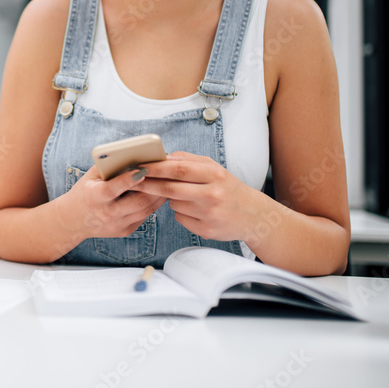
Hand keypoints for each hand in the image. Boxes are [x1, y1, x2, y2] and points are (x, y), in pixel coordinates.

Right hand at [54, 164, 165, 241]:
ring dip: (159, 196)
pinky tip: (160, 194)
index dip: (129, 179)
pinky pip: (144, 216)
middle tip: (167, 174)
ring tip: (168, 182)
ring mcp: (117, 225)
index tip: (143, 168)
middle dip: (154, 187)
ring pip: (145, 210)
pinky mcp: (124, 231)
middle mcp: (106, 214)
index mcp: (94, 197)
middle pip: (137, 201)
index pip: (113, 189)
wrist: (74, 221)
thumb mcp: (90, 177)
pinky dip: (153, 204)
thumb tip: (131, 154)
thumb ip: (107, 166)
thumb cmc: (84, 192)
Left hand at [132, 151, 264, 241]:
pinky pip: (180, 218)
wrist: (253, 215)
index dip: (156, 168)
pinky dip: (181, 212)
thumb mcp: (214, 168)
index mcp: (215, 175)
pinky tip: (194, 210)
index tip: (140, 165)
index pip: (178, 169)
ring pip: (174, 204)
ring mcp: (209, 214)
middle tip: (136, 180)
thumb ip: (188, 160)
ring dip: (171, 199)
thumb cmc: (228, 187)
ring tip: (185, 196)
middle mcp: (212, 194)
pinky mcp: (206, 230)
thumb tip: (163, 156)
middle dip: (150, 184)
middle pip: (170, 188)